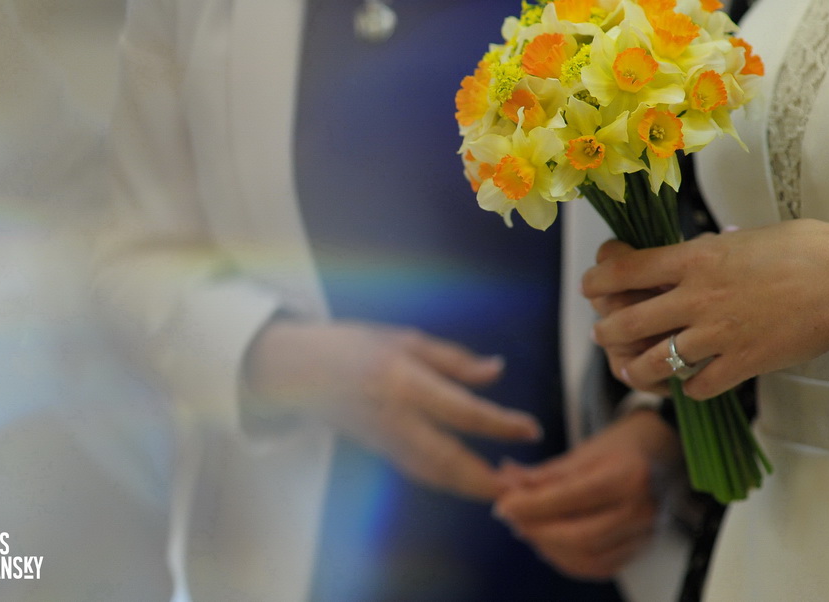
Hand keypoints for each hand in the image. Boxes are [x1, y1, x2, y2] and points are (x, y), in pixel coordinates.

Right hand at [244, 320, 542, 499]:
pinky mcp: (380, 452)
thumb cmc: (353, 346)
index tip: (531, 429)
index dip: (499, 424)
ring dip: (472, 488)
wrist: (297, 372)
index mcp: (402, 381)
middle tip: (524, 488)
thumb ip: (453, 360)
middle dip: (486, 481)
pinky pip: (422, 472)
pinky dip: (451, 482)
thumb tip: (497, 372)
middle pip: (446, 461)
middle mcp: (394, 418)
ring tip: (509, 489)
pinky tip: (476, 482)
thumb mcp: (405, 339)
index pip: (460, 410)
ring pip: (434, 475)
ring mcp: (384, 440)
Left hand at [492, 410, 680, 579]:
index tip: (503, 506)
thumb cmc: (619, 447)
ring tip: (527, 529)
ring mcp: (645, 533)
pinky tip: (549, 545)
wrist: (661, 455)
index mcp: (627, 474)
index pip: (571, 498)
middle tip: (511, 519)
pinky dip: (568, 561)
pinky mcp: (641, 549)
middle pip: (579, 535)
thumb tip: (504, 485)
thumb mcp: (583, 450)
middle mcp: (641, 508)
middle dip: (537, 530)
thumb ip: (545, 473)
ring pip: (588, 556)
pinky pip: (600, 567)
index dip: (532, 506)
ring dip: (549, 548)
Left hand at [583, 219, 828, 398]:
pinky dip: (688, 388)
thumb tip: (685, 256)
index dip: (597, 280)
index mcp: (693, 259)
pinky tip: (689, 384)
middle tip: (602, 334)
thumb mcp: (741, 239)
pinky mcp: (740, 365)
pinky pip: (697, 387)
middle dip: (605, 332)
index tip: (590, 286)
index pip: (624, 271)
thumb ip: (705, 252)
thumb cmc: (804, 250)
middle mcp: (695, 298)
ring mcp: (716, 335)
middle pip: (626, 322)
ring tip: (630, 370)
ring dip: (635, 369)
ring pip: (654, 362)